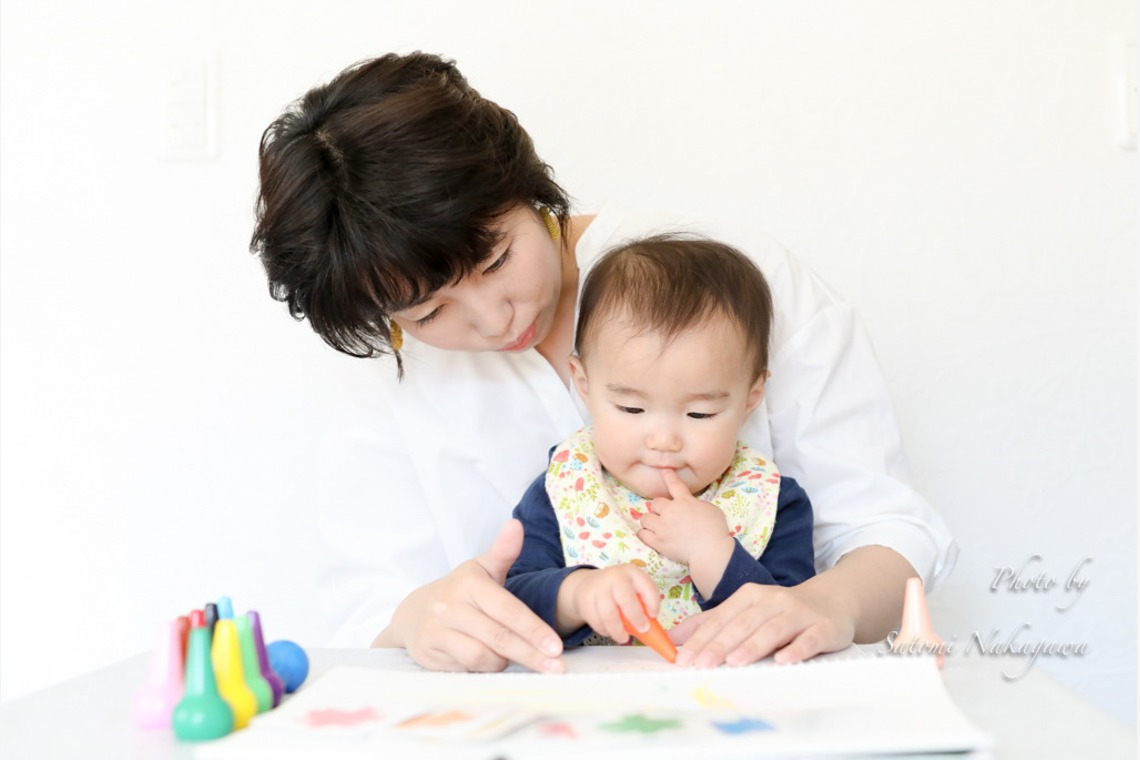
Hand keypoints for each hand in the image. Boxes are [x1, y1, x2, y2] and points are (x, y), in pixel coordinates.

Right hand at [373, 520, 564, 672]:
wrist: (411, 613)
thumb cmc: (458, 592)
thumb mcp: (480, 569)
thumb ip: (503, 551)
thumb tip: (516, 525)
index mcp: (469, 583)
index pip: (508, 609)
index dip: (534, 630)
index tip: (556, 646)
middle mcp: (450, 606)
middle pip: (499, 637)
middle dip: (531, 654)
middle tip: (556, 668)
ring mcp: (436, 631)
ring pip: (482, 657)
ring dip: (503, 662)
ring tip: (511, 657)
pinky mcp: (428, 653)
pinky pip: (465, 669)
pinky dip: (483, 670)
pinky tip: (490, 664)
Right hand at [558, 564, 660, 642]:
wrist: (588, 584)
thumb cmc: (619, 590)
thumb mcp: (633, 588)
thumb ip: (644, 603)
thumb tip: (654, 629)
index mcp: (631, 572)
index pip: (646, 586)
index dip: (652, 602)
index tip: (654, 616)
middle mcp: (614, 576)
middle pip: (626, 599)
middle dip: (637, 618)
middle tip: (642, 630)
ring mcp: (598, 587)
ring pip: (609, 614)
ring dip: (618, 631)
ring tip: (623, 638)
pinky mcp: (584, 600)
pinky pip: (596, 621)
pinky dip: (605, 630)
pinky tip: (610, 632)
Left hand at [638, 468, 733, 594]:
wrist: (710, 551)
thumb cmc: (715, 530)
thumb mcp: (710, 509)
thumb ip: (696, 504)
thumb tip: (690, 505)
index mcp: (685, 501)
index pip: (674, 485)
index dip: (668, 476)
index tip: (664, 469)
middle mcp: (670, 511)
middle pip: (655, 504)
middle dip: (659, 509)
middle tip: (665, 516)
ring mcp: (662, 527)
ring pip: (645, 518)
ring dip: (650, 521)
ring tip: (656, 526)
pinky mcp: (658, 542)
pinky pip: (642, 534)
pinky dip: (644, 533)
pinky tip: (648, 535)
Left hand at [669, 580, 856, 667]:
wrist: (830, 601)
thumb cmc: (781, 611)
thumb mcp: (745, 611)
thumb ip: (710, 624)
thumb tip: (672, 639)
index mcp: (749, 596)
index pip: (721, 618)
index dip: (701, 639)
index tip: (684, 658)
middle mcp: (772, 601)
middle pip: (743, 624)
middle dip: (720, 644)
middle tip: (702, 664)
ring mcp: (798, 613)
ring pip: (772, 630)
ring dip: (753, 645)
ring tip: (735, 662)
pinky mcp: (822, 627)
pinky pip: (808, 639)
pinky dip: (796, 649)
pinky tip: (783, 660)